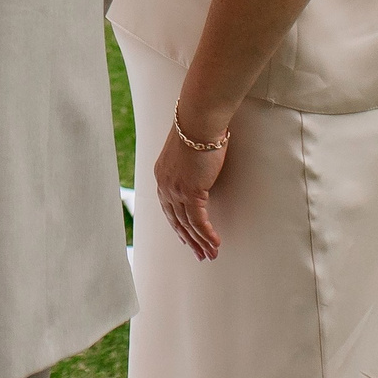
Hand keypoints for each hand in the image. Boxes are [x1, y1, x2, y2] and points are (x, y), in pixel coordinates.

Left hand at [153, 120, 227, 260]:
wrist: (198, 122)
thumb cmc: (198, 130)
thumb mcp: (188, 152)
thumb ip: (189, 167)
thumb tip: (200, 172)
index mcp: (161, 176)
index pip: (168, 208)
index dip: (178, 226)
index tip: (186, 238)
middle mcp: (164, 185)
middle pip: (176, 220)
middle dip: (188, 240)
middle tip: (199, 255)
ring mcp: (176, 190)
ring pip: (188, 224)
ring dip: (201, 242)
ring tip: (211, 255)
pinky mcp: (190, 192)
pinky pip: (199, 221)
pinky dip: (207, 234)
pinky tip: (215, 243)